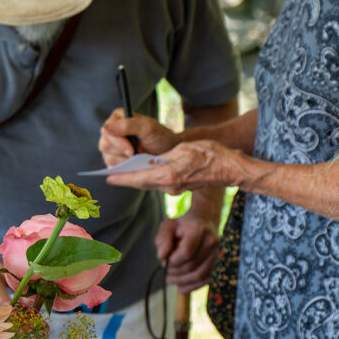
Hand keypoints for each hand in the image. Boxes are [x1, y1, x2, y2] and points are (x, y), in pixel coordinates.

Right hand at [99, 108, 181, 165]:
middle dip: (122, 153)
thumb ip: (128, 125)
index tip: (131, 150)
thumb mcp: (148, 128)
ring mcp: (113, 147)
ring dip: (124, 161)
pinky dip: (124, 168)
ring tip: (138, 158)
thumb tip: (106, 127)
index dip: (118, 142)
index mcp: (118, 118)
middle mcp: (113, 131)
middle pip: (104, 145)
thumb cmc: (160, 137)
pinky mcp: (115, 160)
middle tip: (137, 155)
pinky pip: (112, 167)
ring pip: (107, 157)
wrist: (169, 151)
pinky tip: (134, 164)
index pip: (106, 130)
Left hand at [106, 140, 241, 194]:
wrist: (229, 168)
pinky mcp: (180, 187)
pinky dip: (147, 180)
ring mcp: (175, 189)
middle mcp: (169, 185)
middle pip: (141, 184)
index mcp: (168, 175)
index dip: (122, 178)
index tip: (109, 178)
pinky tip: (142, 175)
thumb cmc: (209, 154)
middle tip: (110, 177)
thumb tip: (150, 162)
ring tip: (122, 176)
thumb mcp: (183, 149)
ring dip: (135, 181)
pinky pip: (158, 184)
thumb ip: (164, 157)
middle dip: (125, 180)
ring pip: (149, 185)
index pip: (138, 177)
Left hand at [155, 214, 218, 293]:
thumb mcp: (168, 226)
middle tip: (166, 271)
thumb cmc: (182, 226)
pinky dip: (192, 286)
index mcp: (199, 230)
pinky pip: (206, 280)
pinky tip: (181, 287)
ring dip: (182, 281)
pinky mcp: (218, 263)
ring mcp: (217, 253)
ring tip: (170, 279)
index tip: (164, 260)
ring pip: (200, 275)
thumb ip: (162, 239)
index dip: (172, 261)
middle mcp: (212, 241)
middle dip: (175, 272)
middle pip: (192, 265)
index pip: (186, 252)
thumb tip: (162, 256)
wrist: (204, 223)